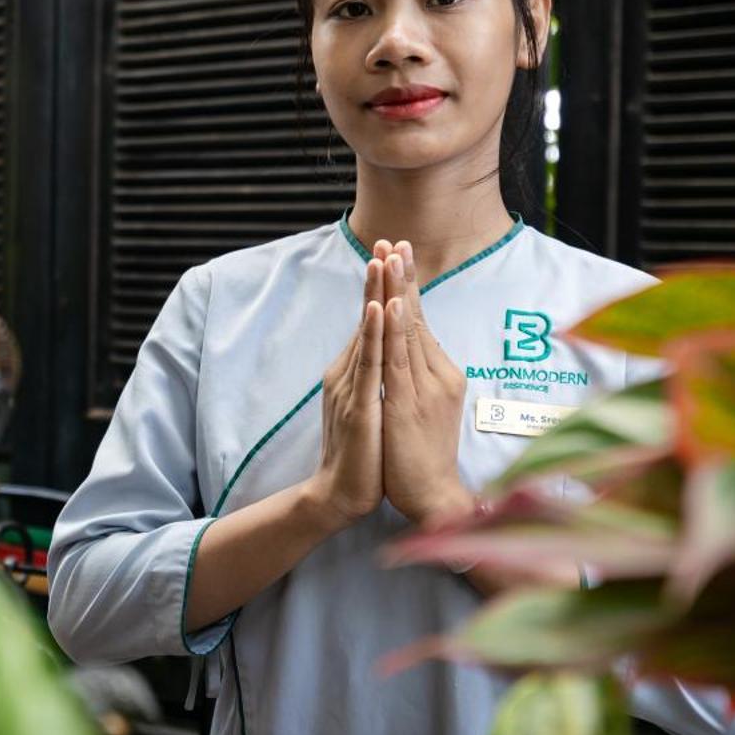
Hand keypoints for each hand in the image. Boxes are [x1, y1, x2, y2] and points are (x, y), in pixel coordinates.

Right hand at [301, 258, 387, 531]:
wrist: (341, 494)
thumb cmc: (363, 454)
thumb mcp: (371, 406)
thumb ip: (373, 377)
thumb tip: (383, 354)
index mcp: (356, 371)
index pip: (374, 322)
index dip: (384, 288)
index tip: (393, 254)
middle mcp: (349, 372)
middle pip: (369, 318)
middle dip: (378, 278)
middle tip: (385, 240)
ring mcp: (351, 387)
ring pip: (368, 332)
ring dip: (375, 294)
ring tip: (381, 261)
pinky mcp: (358, 405)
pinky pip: (369, 363)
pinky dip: (373, 333)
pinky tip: (379, 308)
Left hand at [374, 241, 472, 527]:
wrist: (431, 497)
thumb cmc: (421, 454)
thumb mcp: (418, 406)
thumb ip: (414, 376)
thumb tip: (405, 348)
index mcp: (438, 373)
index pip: (418, 321)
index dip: (408, 287)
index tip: (398, 253)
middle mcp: (437, 374)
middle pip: (416, 316)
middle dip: (405, 277)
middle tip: (396, 239)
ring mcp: (424, 388)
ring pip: (409, 330)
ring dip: (400, 292)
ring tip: (393, 258)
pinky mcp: (407, 405)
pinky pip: (399, 360)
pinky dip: (396, 330)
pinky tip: (392, 305)